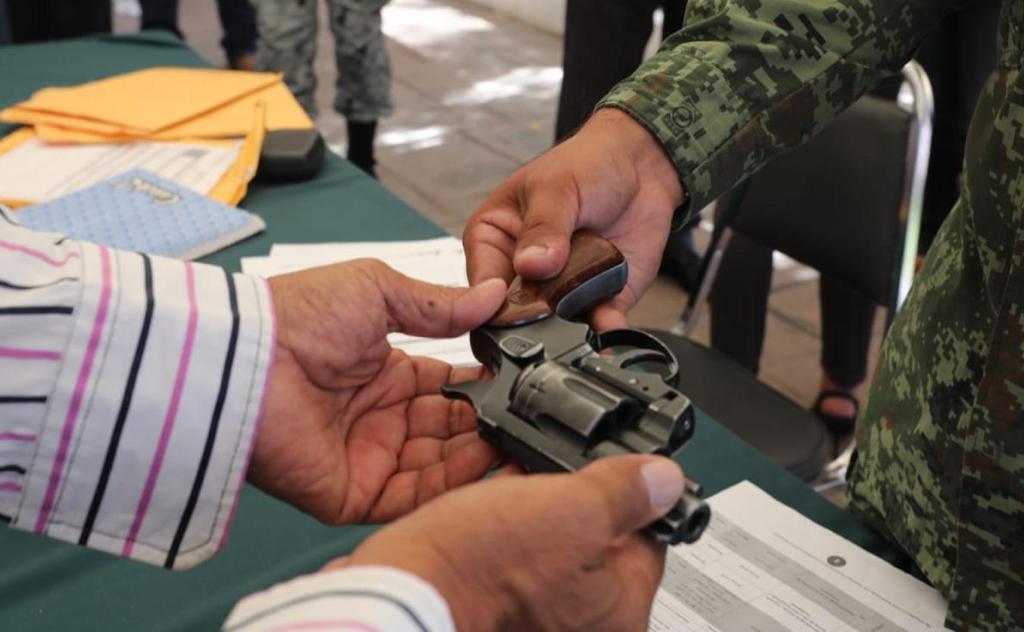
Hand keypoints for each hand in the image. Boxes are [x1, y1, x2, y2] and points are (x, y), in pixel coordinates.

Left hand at [250, 260, 506, 523]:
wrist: (247, 357)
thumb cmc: (297, 315)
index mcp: (384, 373)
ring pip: (440, 467)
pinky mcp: (353, 494)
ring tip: (515, 433)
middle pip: (450, 431)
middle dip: (488, 423)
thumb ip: (441, 304)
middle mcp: (379, 418)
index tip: (519, 378)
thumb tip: (495, 297)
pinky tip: (483, 457)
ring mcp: (367, 458)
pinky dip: (451, 483)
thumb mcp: (379, 290)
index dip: (483, 386)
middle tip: (526, 412)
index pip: (449, 389)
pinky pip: (413, 496)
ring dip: (478, 453)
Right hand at [326, 455, 684, 630]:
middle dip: (571, 504)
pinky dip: (502, 538)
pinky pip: (513, 566)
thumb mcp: (567, 508)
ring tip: (508, 496)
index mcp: (618, 615)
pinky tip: (482, 519)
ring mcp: (536, 626)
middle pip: (597, 544)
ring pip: (551, 550)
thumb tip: (665, 481)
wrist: (396, 599)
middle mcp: (581, 629)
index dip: (624, 494)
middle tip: (543, 482)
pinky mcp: (497, 616)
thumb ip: (625, 493)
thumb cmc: (474, 571)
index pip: (647, 539)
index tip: (603, 471)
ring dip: (533, 515)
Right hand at [464, 108, 684, 329]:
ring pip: (555, 326)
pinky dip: (604, 328)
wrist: (643, 165)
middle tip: (550, 310)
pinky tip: (609, 324)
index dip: (491, 298)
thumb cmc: (588, 164)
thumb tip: (530, 264)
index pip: (481, 282)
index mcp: (494, 239)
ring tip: (580, 316)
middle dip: (532, 320)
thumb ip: (543, 227)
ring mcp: (560, 290)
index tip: (511, 301)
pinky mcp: (598, 299)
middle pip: (514, 313)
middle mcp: (523, 272)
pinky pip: (597, 325)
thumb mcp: (557, 186)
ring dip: (567, 327)